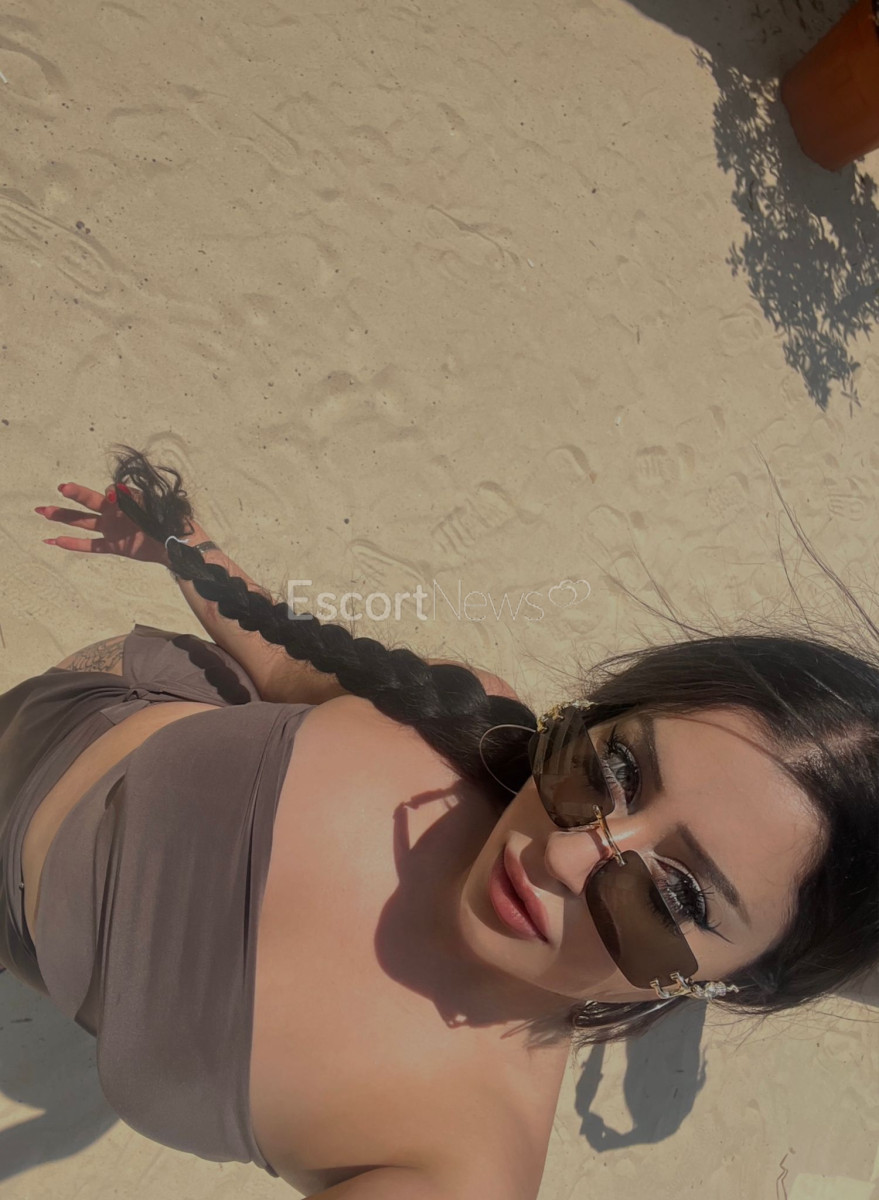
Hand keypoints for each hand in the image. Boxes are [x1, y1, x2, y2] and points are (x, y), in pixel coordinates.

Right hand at [35, 480, 176, 566]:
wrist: (177, 544)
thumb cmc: (168, 520)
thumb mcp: (153, 506)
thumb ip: (133, 499)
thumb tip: (114, 491)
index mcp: (124, 501)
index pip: (109, 493)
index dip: (111, 495)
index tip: (114, 496)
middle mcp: (114, 513)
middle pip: (89, 502)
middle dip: (74, 495)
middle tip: (61, 487)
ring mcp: (112, 530)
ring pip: (83, 522)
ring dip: (63, 517)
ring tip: (43, 511)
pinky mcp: (114, 546)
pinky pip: (90, 545)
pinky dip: (72, 543)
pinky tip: (53, 541)